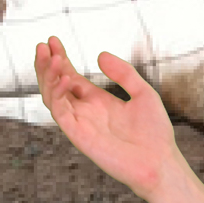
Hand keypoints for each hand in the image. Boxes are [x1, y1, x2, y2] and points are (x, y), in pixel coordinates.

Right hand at [33, 36, 177, 200]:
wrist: (159, 162)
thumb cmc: (155, 133)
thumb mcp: (143, 93)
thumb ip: (123, 73)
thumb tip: (99, 54)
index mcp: (98, 101)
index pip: (71, 77)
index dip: (61, 59)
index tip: (54, 40)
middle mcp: (85, 111)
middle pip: (56, 85)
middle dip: (47, 65)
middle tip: (44, 45)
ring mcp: (80, 124)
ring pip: (52, 97)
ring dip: (47, 76)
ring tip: (51, 56)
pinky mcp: (78, 136)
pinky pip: (60, 113)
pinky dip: (57, 94)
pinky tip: (65, 78)